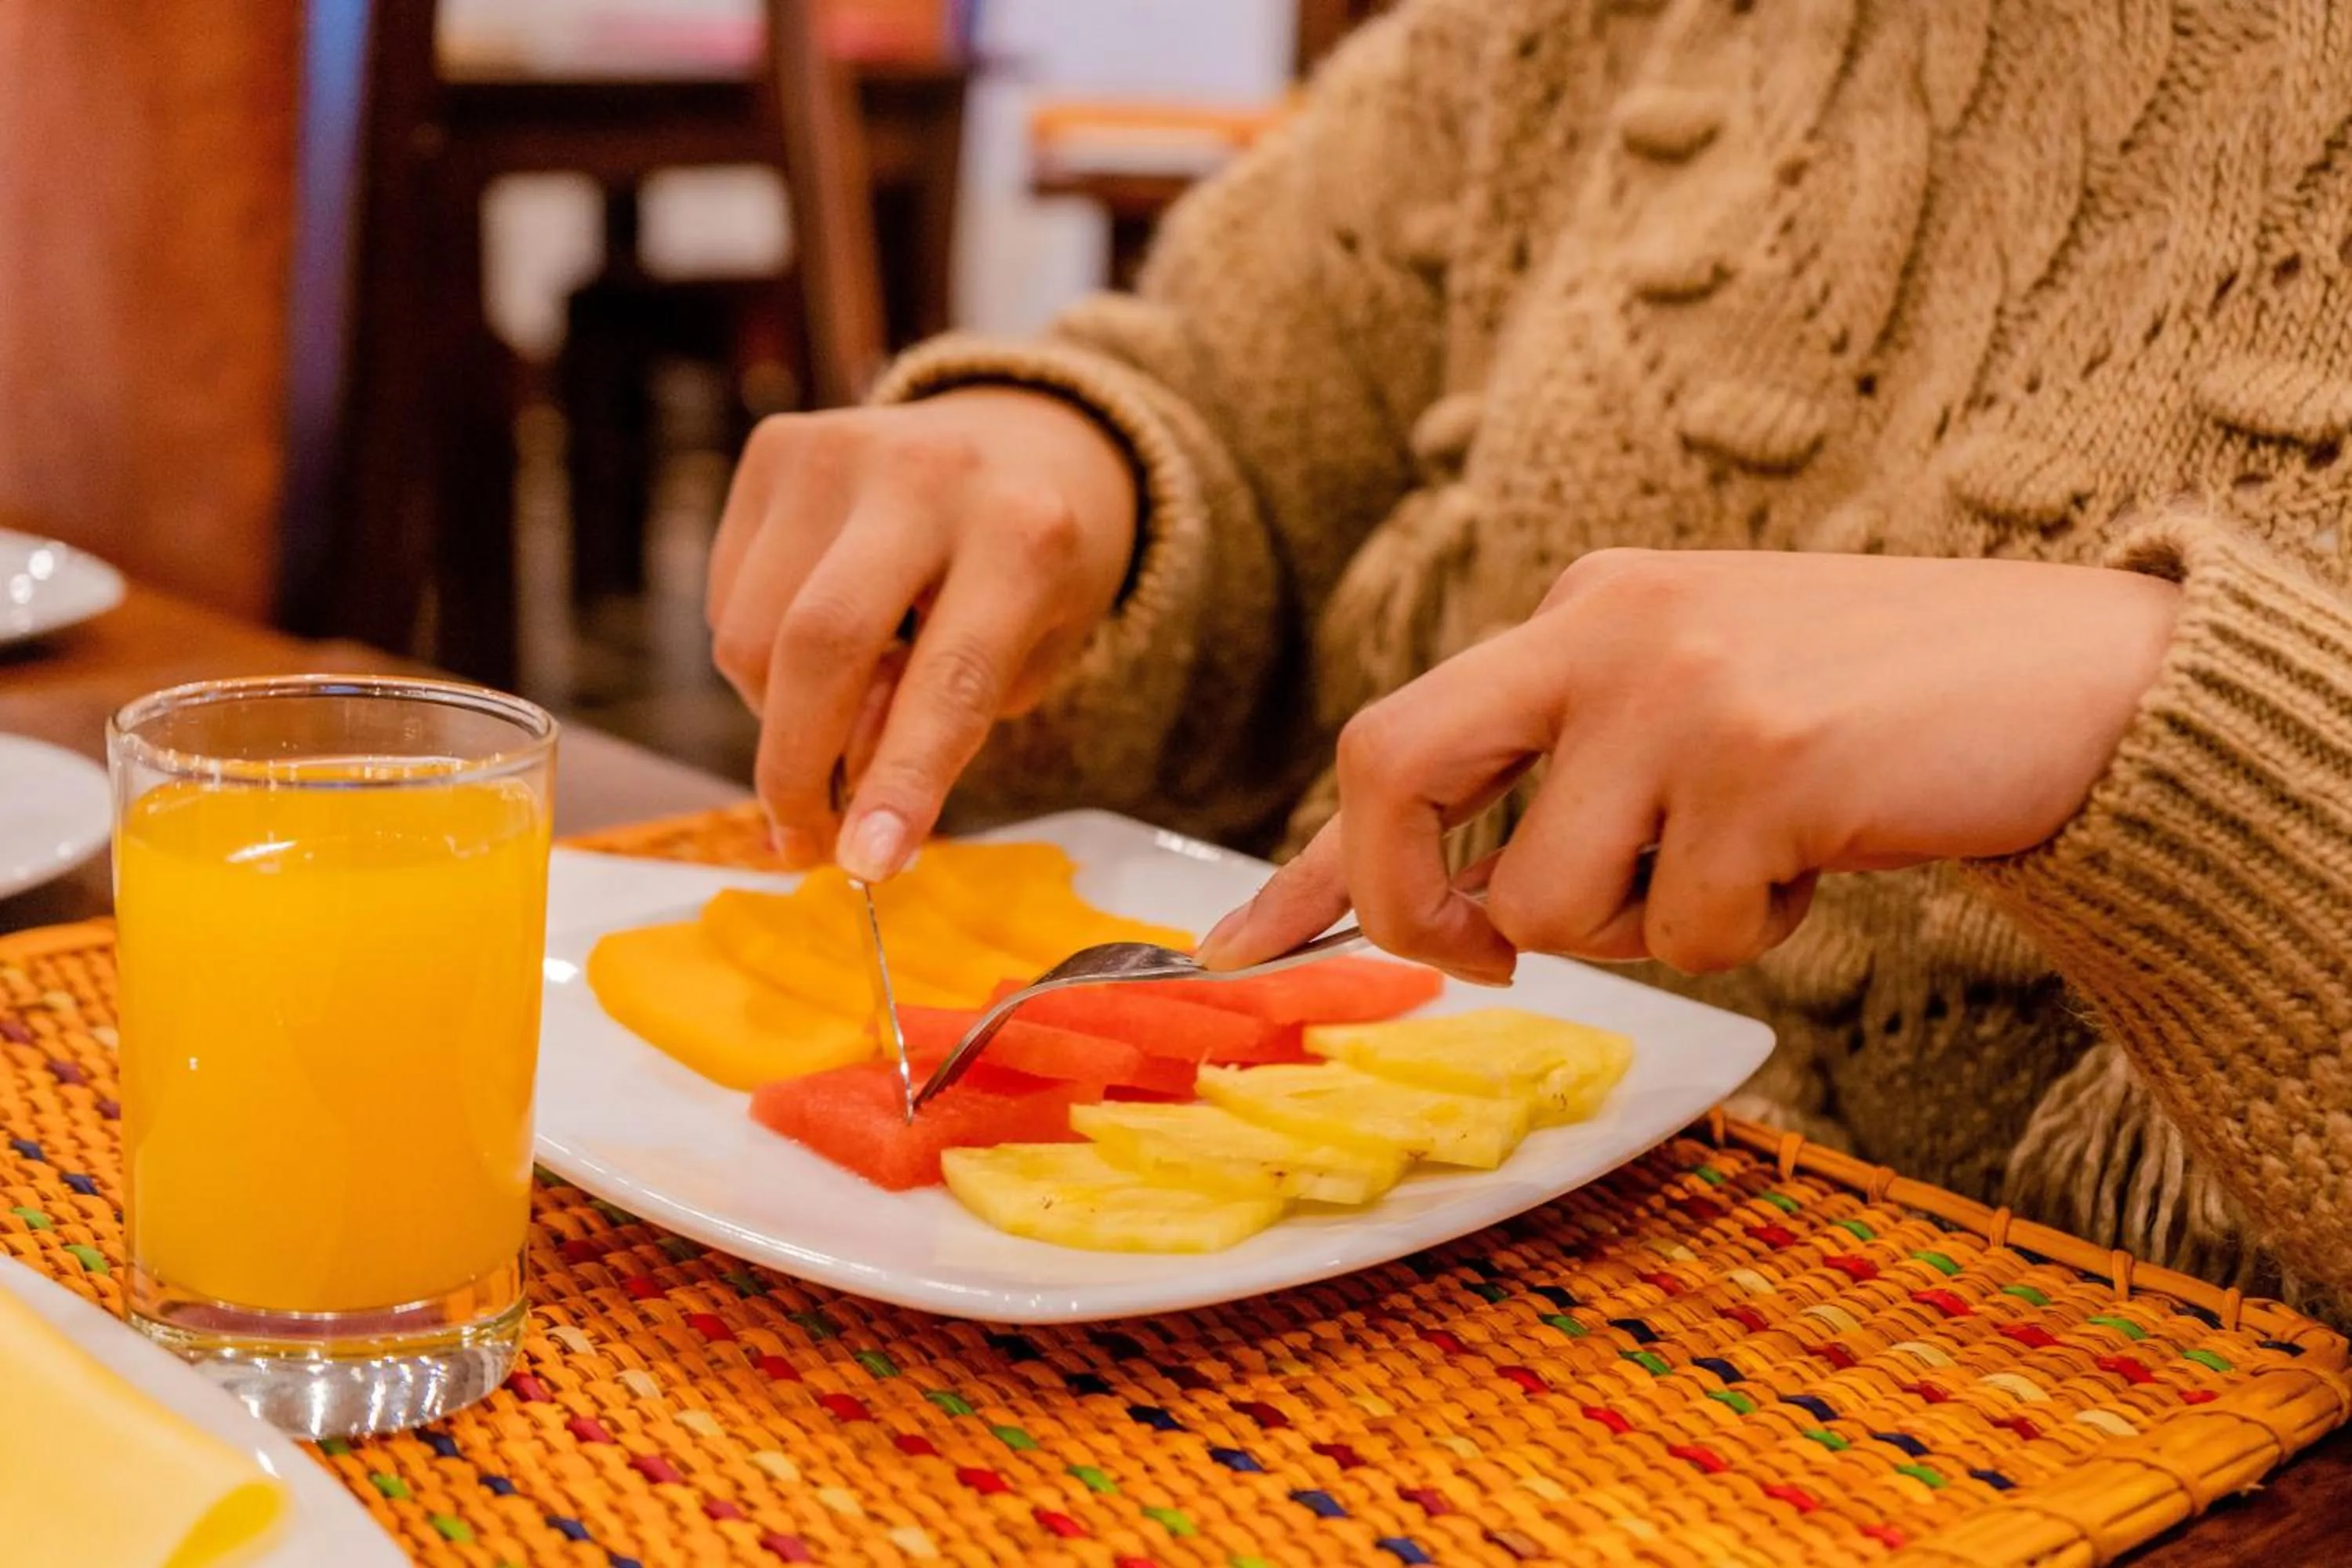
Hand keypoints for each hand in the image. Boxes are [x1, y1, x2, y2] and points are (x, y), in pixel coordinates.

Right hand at [708, 388, 1138, 877]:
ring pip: (751, 632)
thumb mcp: (1036, 652)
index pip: (952, 679)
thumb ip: (946, 716)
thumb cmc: (1039, 569)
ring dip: (779, 711)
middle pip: (818, 645)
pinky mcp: (777, 445)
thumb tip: (841, 776)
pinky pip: (727, 597)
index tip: (867, 864)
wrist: (1028, 437)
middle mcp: (929, 477)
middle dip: (797, 766)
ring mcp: (840, 449)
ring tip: (843, 707)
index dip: (904, 781)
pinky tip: (823, 636)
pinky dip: (761, 653)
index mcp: (1026, 536)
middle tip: (807, 838)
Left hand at [1196, 549, 2180, 981]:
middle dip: (1409, 898)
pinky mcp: (1762, 762)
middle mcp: (1605, 628)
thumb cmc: (1878, 713)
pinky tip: (1825, 860)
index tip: (1233, 948)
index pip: (1397, 738)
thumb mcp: (1697, 708)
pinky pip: (1688, 930)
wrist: (2077, 680)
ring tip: (1752, 864)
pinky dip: (1753, 935)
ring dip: (1642, 930)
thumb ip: (1578, 772)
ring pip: (1551, 899)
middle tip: (1488, 954)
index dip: (1307, 859)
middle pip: (1392, 769)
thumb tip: (1465, 903)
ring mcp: (1678, 688)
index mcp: (1585, 610)